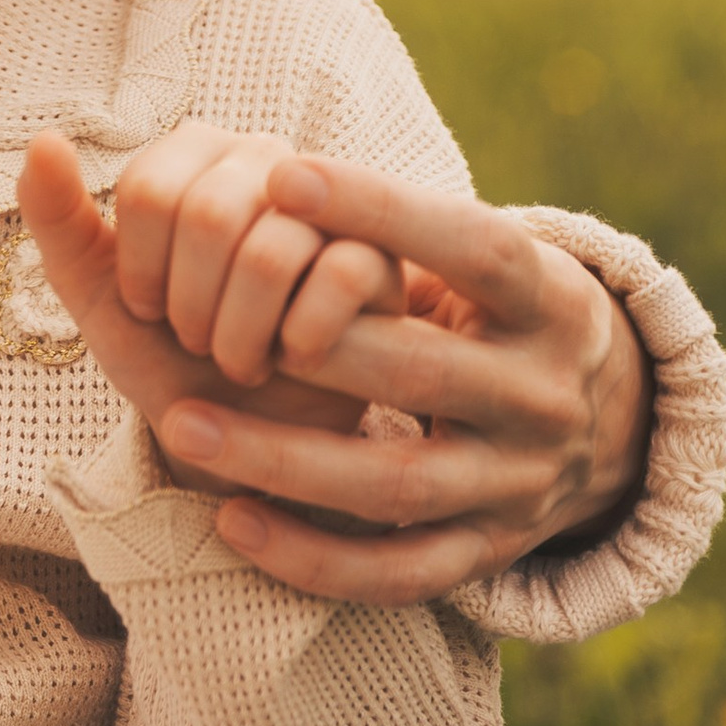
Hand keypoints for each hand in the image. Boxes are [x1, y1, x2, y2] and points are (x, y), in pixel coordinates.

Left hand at [21, 132, 651, 606]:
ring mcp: (517, 481)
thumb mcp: (442, 250)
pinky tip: (230, 521)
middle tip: (192, 325)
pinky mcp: (486, 555)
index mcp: (545, 297)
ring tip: (178, 423)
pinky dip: (312, 555)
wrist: (581, 434)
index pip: (475, 244)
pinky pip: (396, 572)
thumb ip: (327, 202)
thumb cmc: (464, 314)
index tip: (280, 174)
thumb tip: (144, 152)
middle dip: (308, 347)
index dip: (385, 212)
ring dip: (283, 457)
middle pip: (425, 371)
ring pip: (395, 481)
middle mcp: (543, 390)